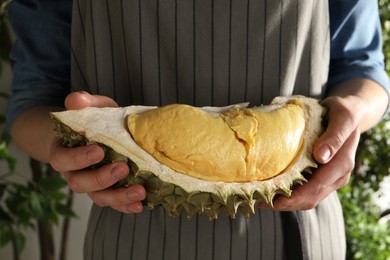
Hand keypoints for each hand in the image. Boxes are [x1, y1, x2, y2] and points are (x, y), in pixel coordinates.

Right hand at [49, 91, 145, 212]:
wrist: (95, 135)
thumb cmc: (92, 121)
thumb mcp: (90, 108)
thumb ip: (82, 103)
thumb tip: (77, 100)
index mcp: (64, 151)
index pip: (63, 159)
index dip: (79, 158)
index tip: (99, 150)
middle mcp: (74, 172)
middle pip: (80, 184)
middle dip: (102, 179)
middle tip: (123, 168)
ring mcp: (91, 185)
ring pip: (99, 198)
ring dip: (119, 197)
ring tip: (139, 192)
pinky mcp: (107, 192)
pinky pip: (114, 204)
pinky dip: (126, 205)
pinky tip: (139, 204)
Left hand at [262, 95, 361, 209]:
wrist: (350, 113)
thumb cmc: (343, 112)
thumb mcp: (343, 118)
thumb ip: (335, 136)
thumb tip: (321, 156)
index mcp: (342, 164)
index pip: (317, 187)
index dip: (295, 197)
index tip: (274, 200)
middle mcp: (337, 177)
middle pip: (310, 199)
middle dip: (285, 203)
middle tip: (258, 202)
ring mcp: (329, 179)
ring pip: (306, 199)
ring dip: (284, 202)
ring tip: (259, 199)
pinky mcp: (320, 177)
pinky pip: (304, 191)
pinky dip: (287, 194)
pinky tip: (269, 191)